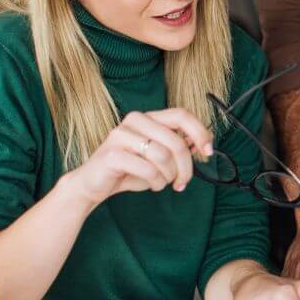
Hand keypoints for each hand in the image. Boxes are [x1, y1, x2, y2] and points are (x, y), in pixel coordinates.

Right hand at [67, 108, 212, 207]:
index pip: (182, 115)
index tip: (208, 151)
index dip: (200, 132)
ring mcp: (121, 135)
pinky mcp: (111, 154)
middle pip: (176, 141)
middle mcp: (135, 120)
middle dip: (186, 166)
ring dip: (169, 176)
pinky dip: (156, 182)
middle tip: (184, 181)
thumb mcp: (158, 157)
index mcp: (148, 117)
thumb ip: (178, 147)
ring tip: (164, 183)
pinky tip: (153, 185)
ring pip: (163, 156)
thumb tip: (200, 144)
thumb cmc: (129, 169)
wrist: (92, 184)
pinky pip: (147, 169)